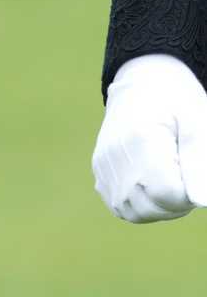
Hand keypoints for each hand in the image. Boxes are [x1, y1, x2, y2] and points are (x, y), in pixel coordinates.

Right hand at [92, 52, 206, 221]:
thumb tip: (201, 200)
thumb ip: (200, 161)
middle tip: (185, 172)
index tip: (193, 168)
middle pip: (150, 207)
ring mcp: (103, 167)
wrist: (142, 84)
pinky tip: (153, 181)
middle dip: (175, 202)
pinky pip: (121, 206)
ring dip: (158, 206)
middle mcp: (115, 157)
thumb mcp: (197, 121)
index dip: (189, 192)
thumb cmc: (175, 100)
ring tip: (170, 177)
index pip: (168, 194)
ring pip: (135, 212)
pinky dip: (141, 203)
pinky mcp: (99, 174)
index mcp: (140, 139)